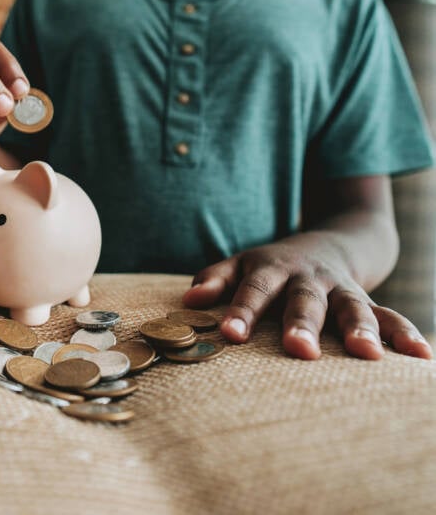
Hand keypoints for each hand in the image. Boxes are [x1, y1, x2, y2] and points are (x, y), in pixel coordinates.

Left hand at [183, 241, 432, 359]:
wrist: (329, 243)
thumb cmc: (270, 266)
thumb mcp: (241, 264)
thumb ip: (215, 278)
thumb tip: (189, 299)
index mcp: (272, 269)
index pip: (254, 290)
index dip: (242, 311)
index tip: (230, 334)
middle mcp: (309, 278)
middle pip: (305, 300)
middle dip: (303, 324)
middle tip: (299, 350)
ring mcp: (342, 289)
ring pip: (353, 306)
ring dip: (360, 328)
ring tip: (367, 354)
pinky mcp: (369, 301)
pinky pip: (390, 316)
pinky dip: (406, 334)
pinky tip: (421, 358)